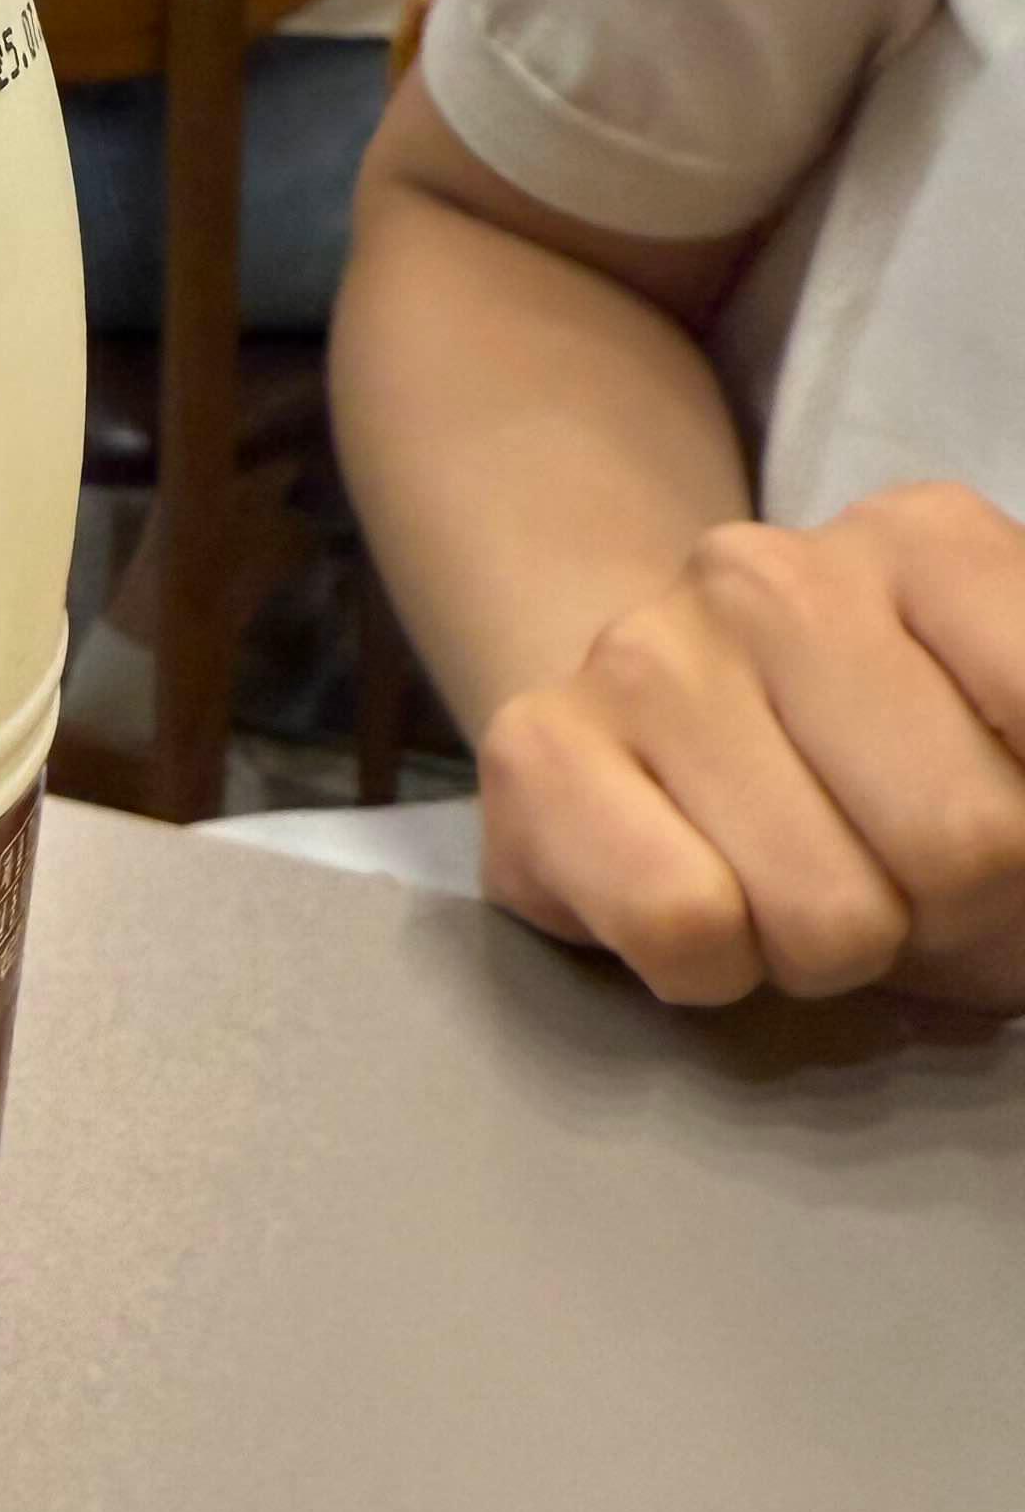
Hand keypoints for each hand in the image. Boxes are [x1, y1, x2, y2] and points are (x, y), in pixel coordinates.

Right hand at [477, 484, 1024, 1012]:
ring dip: (834, 958)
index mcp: (925, 541)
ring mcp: (642, 653)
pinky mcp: (536, 747)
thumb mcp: (1009, 744)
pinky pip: (683, 926)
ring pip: (826, 914)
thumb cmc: (873, 772)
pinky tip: (707, 910)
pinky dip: (717, 970)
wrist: (642, 736)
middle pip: (966, 842)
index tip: (1012, 831)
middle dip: (958, 917)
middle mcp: (770, 574)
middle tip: (904, 893)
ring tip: (794, 898)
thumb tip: (1018, 849)